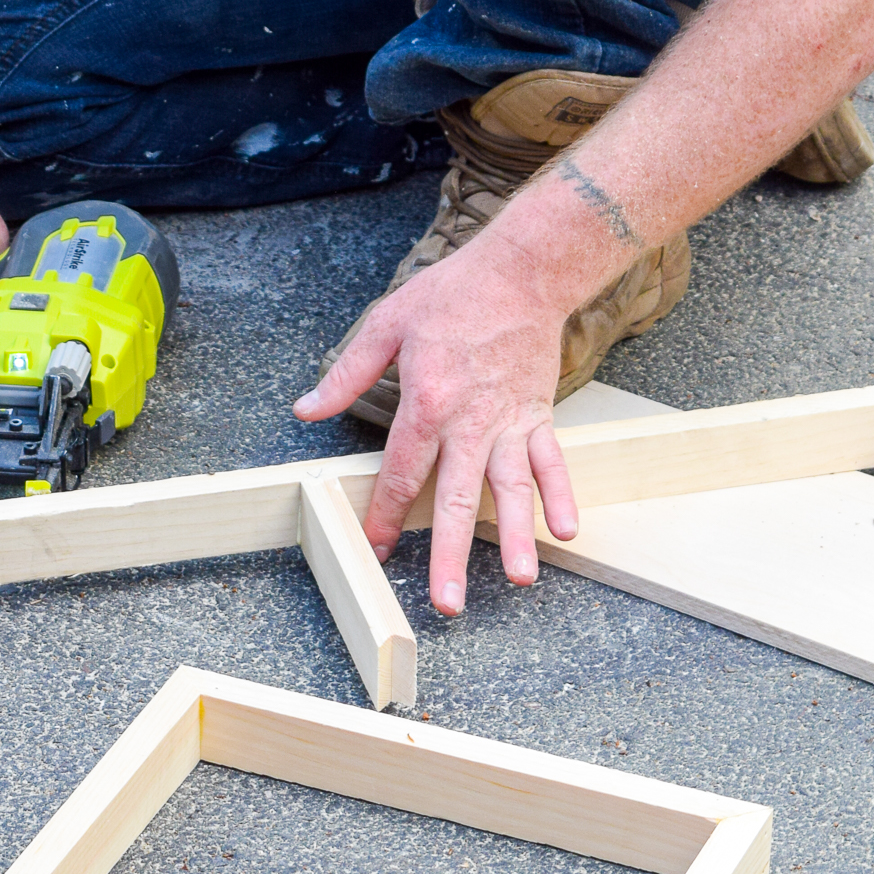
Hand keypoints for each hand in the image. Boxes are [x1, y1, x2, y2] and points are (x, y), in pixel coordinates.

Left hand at [294, 237, 579, 616]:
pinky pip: (551, 462)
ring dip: (515, 536)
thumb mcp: (387, 323)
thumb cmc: (454, 293)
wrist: (523, 271)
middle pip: (456, 497)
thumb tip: (306, 409)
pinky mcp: (539, 415)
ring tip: (517, 579)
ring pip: (511, 489)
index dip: (387, 515)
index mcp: (428, 400)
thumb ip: (347, 373)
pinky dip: (561, 495)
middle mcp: (471, 420)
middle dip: (450, 553)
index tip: (378, 549)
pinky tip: (566, 532)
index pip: (401, 472)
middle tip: (446, 602)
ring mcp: (510, 421)